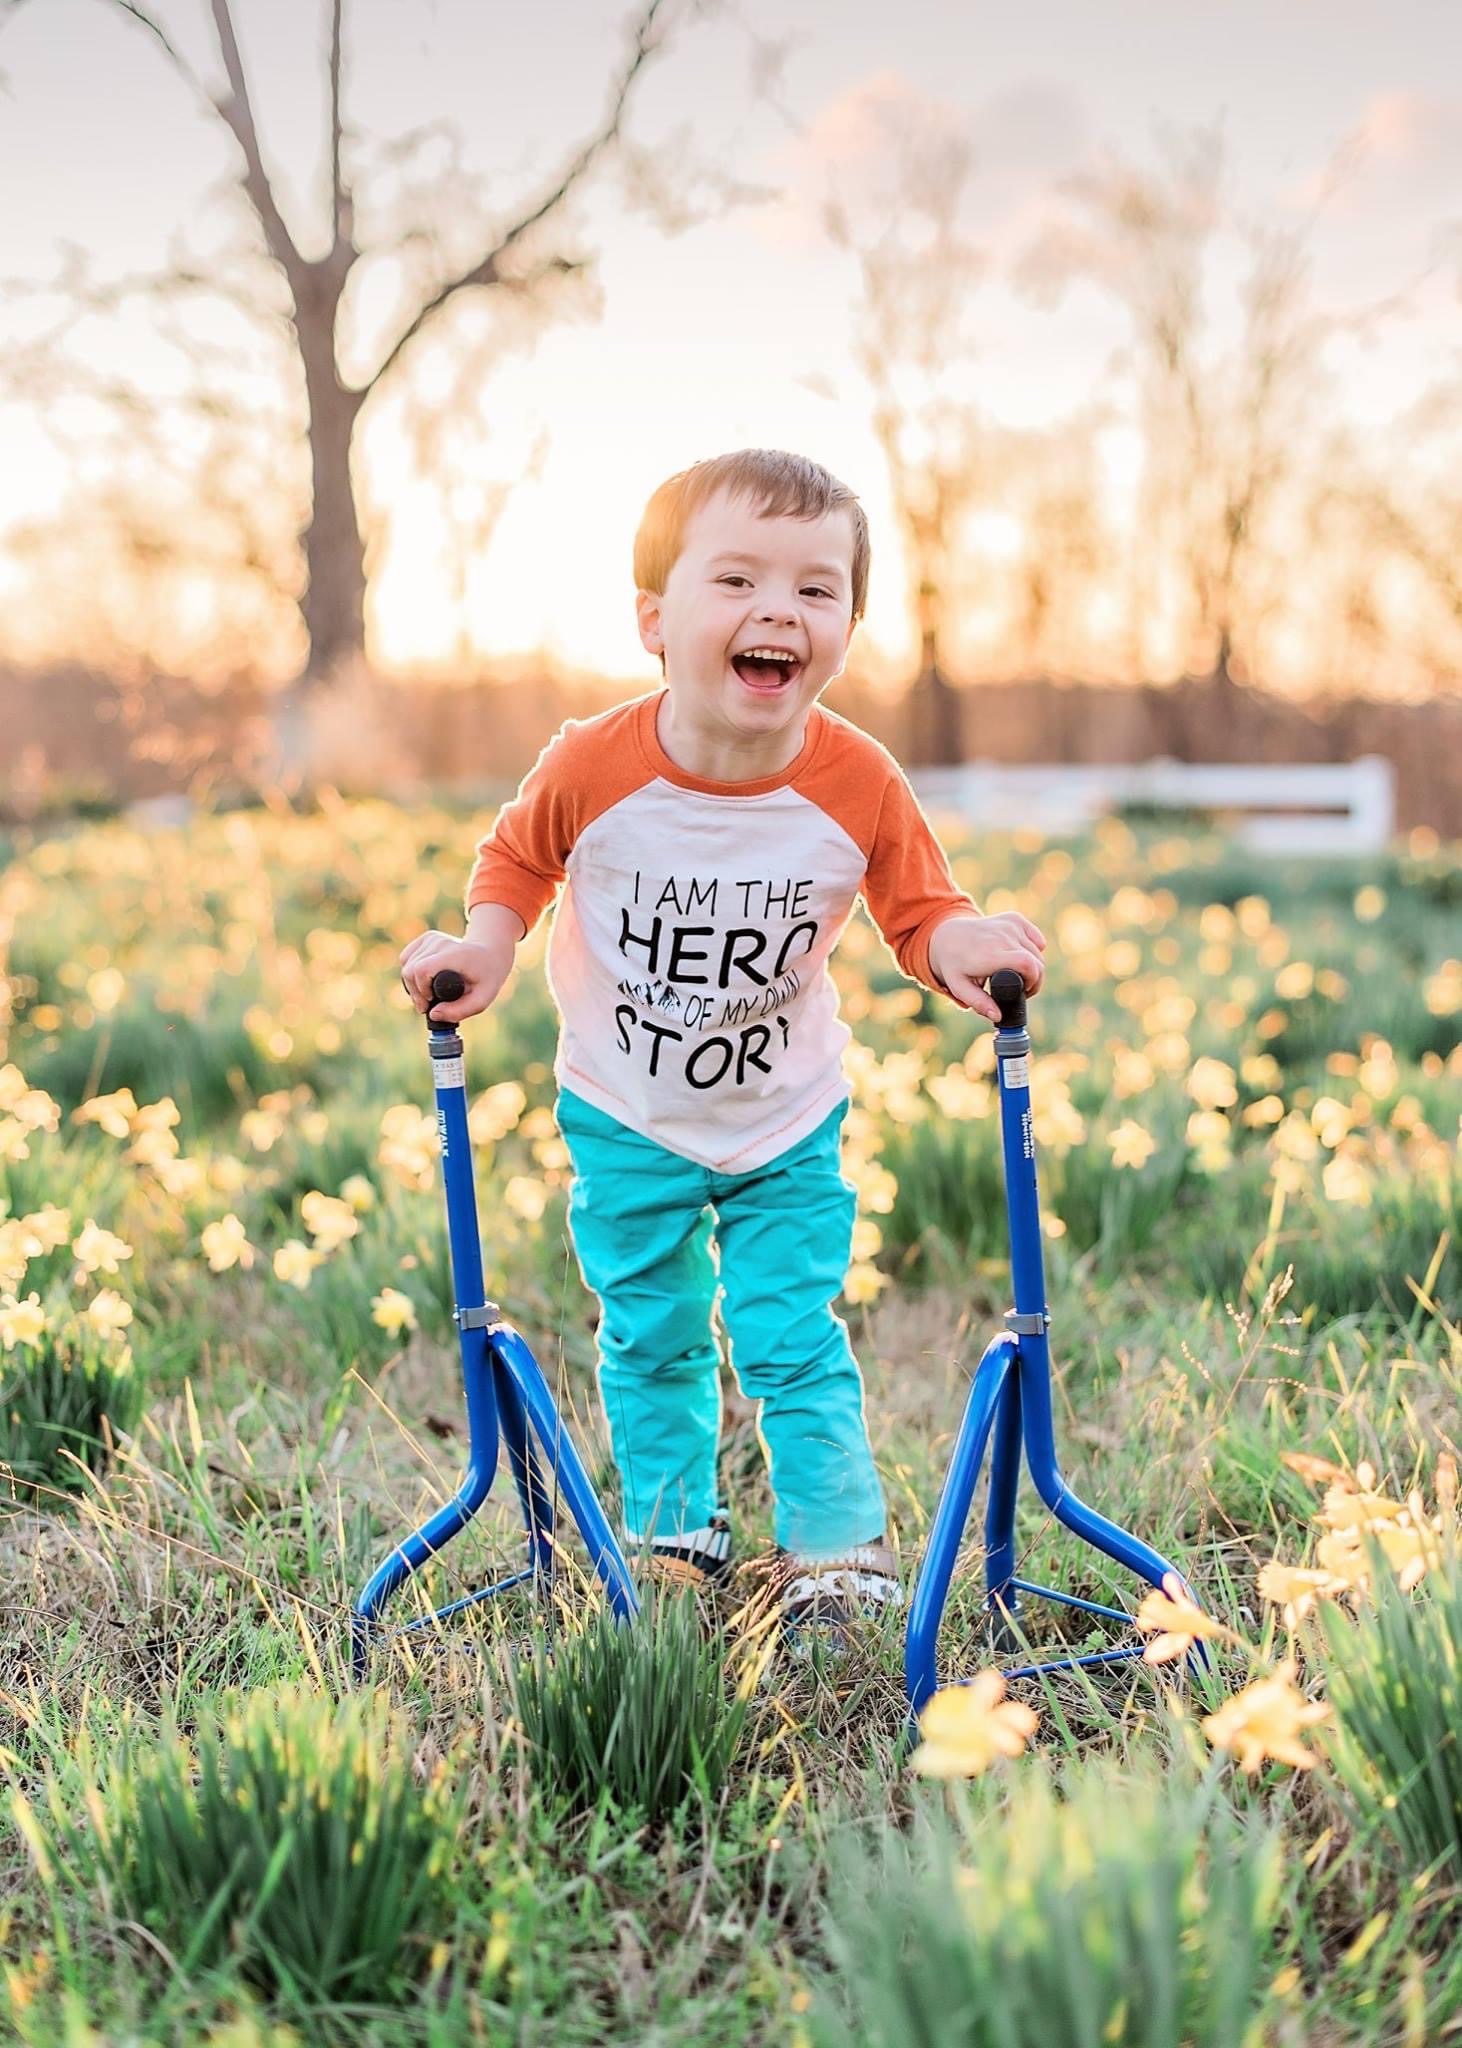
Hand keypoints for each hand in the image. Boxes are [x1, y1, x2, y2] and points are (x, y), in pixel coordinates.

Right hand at [398, 927, 514, 1022]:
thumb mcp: (481, 1000)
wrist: (490, 954)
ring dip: (412, 984)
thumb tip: (432, 1014)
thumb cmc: (486, 978)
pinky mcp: (426, 938)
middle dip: (415, 992)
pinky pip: (406, 958)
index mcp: (455, 955)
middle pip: (410, 970)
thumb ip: (459, 1011)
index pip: (422, 970)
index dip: (422, 990)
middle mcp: (441, 942)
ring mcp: (432, 938)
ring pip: (406, 964)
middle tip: (427, 1005)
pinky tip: (423, 980)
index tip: (431, 1002)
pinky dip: (410, 973)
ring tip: (427, 994)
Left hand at [927, 912, 1045, 1023]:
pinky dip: (1035, 948)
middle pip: (1037, 961)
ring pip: (1038, 951)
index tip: (1025, 992)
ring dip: (1034, 965)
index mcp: (990, 954)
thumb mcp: (959, 987)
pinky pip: (1036, 938)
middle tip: (1023, 989)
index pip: (1028, 965)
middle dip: (1035, 979)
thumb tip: (998, 1016)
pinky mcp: (1014, 918)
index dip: (1033, 982)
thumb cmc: (955, 965)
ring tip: (1020, 975)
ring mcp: (1009, 925)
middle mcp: (1002, 936)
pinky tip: (1022, 955)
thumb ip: (978, 1003)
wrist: (947, 935)